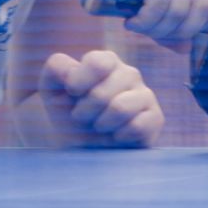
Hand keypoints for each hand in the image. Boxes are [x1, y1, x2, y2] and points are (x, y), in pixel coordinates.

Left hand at [37, 50, 163, 147]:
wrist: (83, 146)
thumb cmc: (68, 113)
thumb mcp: (52, 90)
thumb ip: (56, 69)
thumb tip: (71, 68)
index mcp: (107, 61)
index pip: (97, 62)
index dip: (78, 81)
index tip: (70, 93)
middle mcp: (129, 74)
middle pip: (102, 92)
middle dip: (84, 112)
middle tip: (82, 118)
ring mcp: (144, 95)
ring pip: (120, 108)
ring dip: (101, 123)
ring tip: (98, 126)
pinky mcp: (155, 118)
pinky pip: (139, 125)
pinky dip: (120, 136)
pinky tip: (116, 136)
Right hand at [89, 0, 207, 46]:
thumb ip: (170, 15)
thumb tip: (185, 49)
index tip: (185, 28)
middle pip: (202, 7)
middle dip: (179, 31)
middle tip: (155, 35)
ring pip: (179, 10)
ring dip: (157, 28)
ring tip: (138, 27)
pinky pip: (160, 4)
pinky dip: (146, 21)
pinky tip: (132, 22)